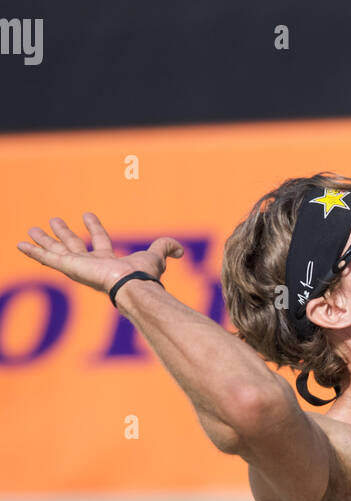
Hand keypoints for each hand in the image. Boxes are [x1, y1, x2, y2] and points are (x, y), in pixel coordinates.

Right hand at [17, 212, 183, 295]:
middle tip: (53, 221)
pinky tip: (20, 244)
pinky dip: (33, 251)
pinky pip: (46, 258)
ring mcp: (77, 266)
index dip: (94, 226)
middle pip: (72, 245)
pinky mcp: (68, 267)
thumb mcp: (157, 255)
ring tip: (29, 230)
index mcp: (108, 261)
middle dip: (62, 234)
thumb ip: (167, 248)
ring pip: (55, 251)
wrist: (132, 286)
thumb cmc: (144, 274)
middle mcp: (90, 264)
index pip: (99, 241)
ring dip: (43, 241)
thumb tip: (181, 250)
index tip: (86, 214)